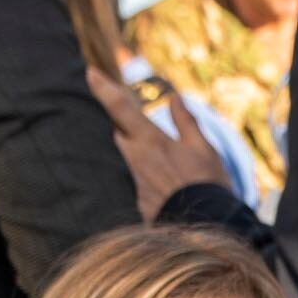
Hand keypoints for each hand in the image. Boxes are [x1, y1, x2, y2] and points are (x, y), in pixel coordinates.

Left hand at [87, 65, 226, 219]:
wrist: (206, 225)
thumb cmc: (207, 183)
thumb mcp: (202, 147)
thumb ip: (185, 121)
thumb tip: (174, 97)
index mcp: (151, 140)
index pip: (119, 108)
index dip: (103, 89)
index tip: (90, 73)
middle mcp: (137, 159)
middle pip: (119, 133)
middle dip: (123, 123)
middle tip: (133, 117)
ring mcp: (136, 182)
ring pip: (128, 157)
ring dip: (137, 150)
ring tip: (160, 154)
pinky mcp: (140, 200)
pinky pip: (139, 181)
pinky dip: (149, 176)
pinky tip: (167, 184)